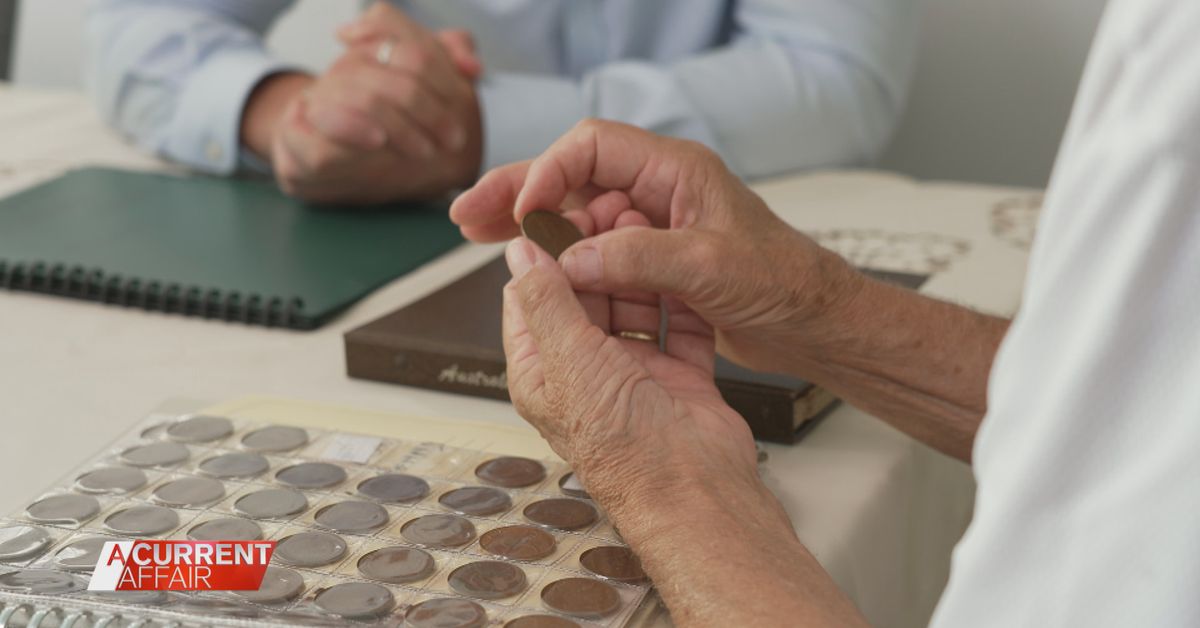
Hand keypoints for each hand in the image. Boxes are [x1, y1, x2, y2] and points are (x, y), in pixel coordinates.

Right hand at [242, 4, 481, 203]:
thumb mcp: (423, 103)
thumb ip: (448, 68)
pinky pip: (319, 126)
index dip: (441, 75)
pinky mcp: (294, 134)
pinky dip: (351, 129)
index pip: (408, 47)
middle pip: (386, 71)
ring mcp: (314, 100)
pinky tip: (378, 141)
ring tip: (424, 150)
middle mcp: (340, 70)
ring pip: (356, 94)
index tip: (465, 105)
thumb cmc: (381, 133)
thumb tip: (471, 64)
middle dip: (425, 107)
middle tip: (453, 139)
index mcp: (371, 53)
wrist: (322, 167)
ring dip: (398, 124)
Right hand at [453, 119, 862, 375]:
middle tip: (467, 215)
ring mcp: (652, 225)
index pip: (592, 147)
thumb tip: (571, 261)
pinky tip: (529, 270)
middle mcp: (658, 191)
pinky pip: (593, 251)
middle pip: (571, 177)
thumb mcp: (710, 268)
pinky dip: (559, 258)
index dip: (549, 172)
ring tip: (478, 238)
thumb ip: (639, 260)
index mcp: (676, 171)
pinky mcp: (651, 259)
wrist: (812, 322)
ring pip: (576, 215)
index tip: (522, 209)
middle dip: (517, 193)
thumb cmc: (782, 281)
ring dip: (530, 227)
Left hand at [500, 236, 761, 518]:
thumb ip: (547, 302)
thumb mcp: (569, 360)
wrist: (694, 487)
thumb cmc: (624, 446)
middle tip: (612, 211)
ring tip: (647, 228)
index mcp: (545, 372)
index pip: (532, 300)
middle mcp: (587, 371)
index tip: (562, 214)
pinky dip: (681, 296)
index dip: (544, 256)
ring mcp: (635, 372)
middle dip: (597, 255)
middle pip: (586, 295)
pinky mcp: (679, 375)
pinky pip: (680, 325)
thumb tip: (520, 253)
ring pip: (633, 304)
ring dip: (639, 270)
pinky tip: (681, 264)